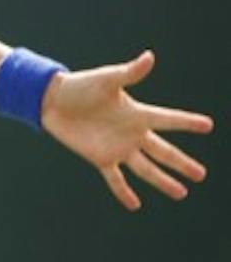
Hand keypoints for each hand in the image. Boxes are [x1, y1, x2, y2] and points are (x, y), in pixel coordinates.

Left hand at [41, 50, 214, 210]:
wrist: (52, 100)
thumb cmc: (80, 85)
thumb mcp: (107, 79)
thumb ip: (130, 73)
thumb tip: (150, 56)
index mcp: (136, 113)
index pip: (168, 119)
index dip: (187, 122)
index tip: (208, 125)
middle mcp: (131, 133)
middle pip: (163, 152)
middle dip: (182, 163)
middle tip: (202, 175)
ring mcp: (117, 147)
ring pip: (145, 169)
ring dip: (162, 181)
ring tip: (181, 193)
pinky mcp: (100, 157)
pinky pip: (115, 178)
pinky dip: (123, 191)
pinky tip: (135, 204)